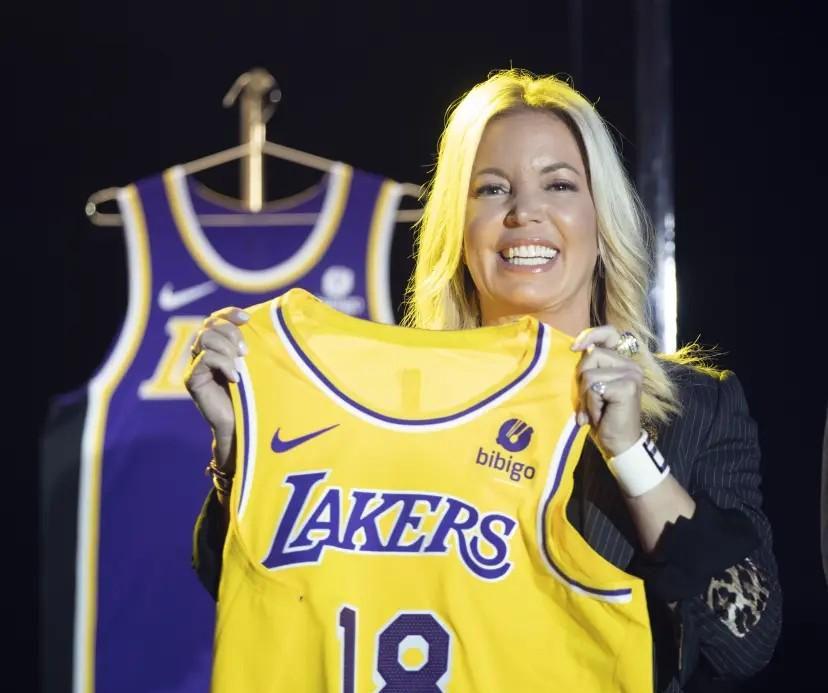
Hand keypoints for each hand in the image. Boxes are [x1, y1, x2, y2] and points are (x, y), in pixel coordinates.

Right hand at [185, 307, 249, 469]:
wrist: (245, 425)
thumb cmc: (256, 394)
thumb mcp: (257, 364)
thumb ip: (254, 345)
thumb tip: (263, 323)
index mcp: (218, 344)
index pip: (217, 317)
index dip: (229, 313)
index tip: (247, 318)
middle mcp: (204, 352)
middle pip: (209, 324)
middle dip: (230, 331)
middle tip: (246, 351)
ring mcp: (196, 365)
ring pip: (204, 338)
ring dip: (226, 347)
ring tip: (241, 364)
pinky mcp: (192, 379)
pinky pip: (204, 359)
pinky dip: (223, 364)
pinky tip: (235, 378)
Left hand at [571, 325, 642, 457]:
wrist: (618, 444)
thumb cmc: (603, 416)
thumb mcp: (593, 388)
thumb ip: (590, 368)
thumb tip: (575, 348)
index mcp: (623, 362)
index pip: (610, 334)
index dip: (590, 335)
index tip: (574, 348)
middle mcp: (631, 365)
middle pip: (592, 355)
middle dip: (582, 380)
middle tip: (589, 401)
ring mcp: (631, 375)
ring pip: (589, 374)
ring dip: (586, 397)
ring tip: (595, 411)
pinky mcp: (627, 387)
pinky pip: (593, 388)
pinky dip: (591, 405)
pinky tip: (600, 416)